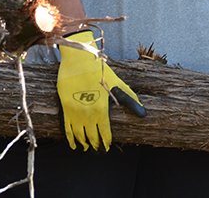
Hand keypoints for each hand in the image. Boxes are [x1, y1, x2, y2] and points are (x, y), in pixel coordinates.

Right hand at [57, 30, 144, 150]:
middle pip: (92, 136)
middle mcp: (88, 113)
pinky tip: (74, 144)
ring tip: (87, 148)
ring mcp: (75, 111)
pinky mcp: (65, 107)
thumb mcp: (117, 83)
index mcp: (101, 109)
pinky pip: (67, 128)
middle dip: (96, 145)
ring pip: (79, 135)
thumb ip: (129, 100)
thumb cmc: (98, 70)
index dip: (106, 142)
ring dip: (84, 143)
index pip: (105, 133)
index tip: (107, 147)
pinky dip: (70, 138)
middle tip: (98, 150)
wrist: (78, 58)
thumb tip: (143, 113)